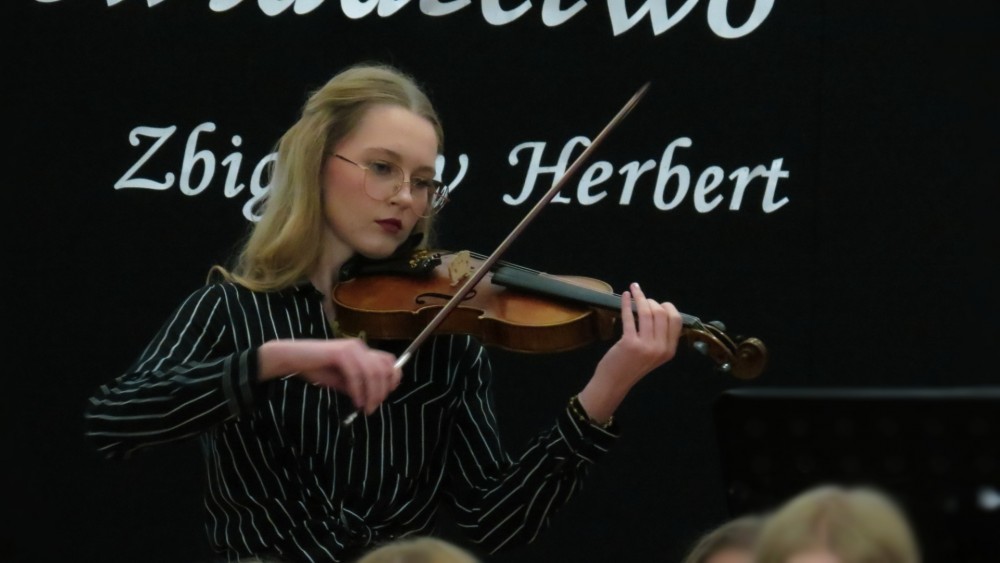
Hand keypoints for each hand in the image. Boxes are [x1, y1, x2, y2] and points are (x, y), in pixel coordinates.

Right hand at [259, 339, 401, 414]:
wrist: (292, 359)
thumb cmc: (315, 368)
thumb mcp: (342, 380)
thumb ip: (358, 385)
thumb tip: (372, 398)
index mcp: (362, 350)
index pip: (389, 361)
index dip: (393, 378)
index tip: (387, 395)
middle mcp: (359, 347)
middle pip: (384, 368)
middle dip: (383, 390)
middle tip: (374, 407)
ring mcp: (350, 348)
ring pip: (373, 372)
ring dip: (372, 393)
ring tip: (367, 408)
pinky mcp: (340, 353)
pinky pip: (356, 375)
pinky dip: (359, 391)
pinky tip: (356, 402)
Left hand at [602, 282, 681, 386]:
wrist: (614, 382)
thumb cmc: (632, 366)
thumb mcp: (654, 355)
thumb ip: (660, 337)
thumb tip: (659, 310)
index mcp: (669, 350)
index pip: (676, 320)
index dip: (668, 307)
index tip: (658, 303)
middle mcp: (661, 348)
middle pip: (662, 313)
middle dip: (652, 301)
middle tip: (643, 298)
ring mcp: (646, 346)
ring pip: (647, 312)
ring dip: (640, 297)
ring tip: (634, 291)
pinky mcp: (629, 343)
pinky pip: (629, 316)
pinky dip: (626, 303)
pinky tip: (624, 296)